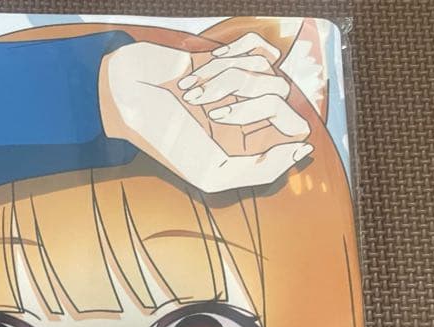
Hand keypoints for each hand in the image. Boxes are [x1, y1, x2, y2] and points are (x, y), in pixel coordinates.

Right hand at [99, 32, 312, 193]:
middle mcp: (250, 114)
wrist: (129, 95)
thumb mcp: (213, 172)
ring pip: (267, 70)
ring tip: (193, 93)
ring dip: (227, 80)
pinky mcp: (229, 54)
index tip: (236, 130)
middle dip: (247, 105)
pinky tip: (203, 68)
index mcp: (249, 145)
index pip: (295, 131)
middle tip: (211, 114)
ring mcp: (241, 83)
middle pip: (281, 97)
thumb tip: (303, 148)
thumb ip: (261, 170)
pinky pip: (256, 46)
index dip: (279, 129)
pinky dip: (230, 55)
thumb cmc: (166, 137)